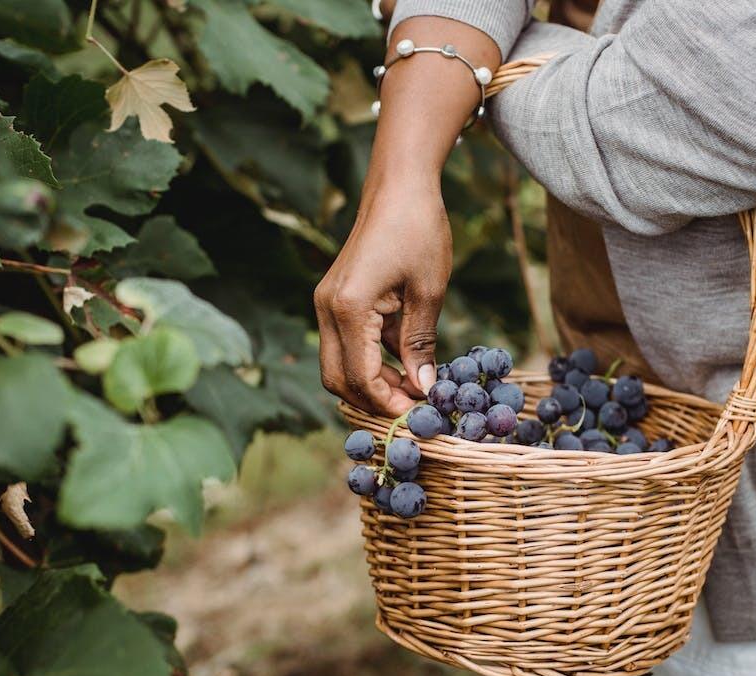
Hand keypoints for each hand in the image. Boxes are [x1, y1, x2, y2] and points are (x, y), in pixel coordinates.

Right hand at [315, 180, 449, 415]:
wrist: (399, 185)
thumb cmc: (418, 229)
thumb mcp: (428, 291)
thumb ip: (421, 343)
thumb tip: (423, 387)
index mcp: (348, 307)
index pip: (360, 376)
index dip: (387, 402)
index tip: (418, 412)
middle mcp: (327, 308)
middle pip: (337, 379)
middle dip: (372, 400)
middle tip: (412, 408)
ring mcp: (327, 303)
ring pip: (337, 364)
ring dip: (371, 383)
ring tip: (413, 388)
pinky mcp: (335, 299)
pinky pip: (345, 344)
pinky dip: (370, 360)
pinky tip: (405, 362)